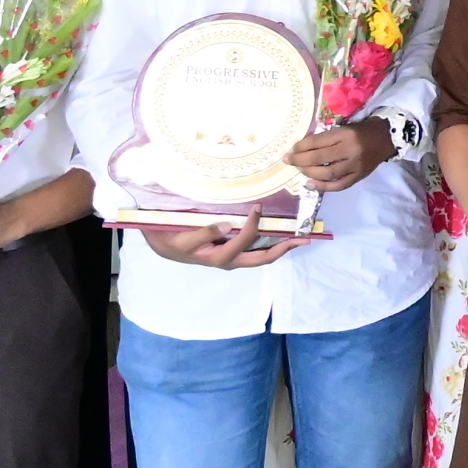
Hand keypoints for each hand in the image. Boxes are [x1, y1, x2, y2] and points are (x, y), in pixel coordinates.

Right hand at [142, 209, 301, 268]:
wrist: (162, 246)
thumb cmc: (170, 241)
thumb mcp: (182, 238)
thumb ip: (204, 233)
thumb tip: (229, 226)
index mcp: (219, 257)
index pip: (244, 241)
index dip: (254, 225)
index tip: (259, 207)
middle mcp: (230, 260)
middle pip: (263, 257)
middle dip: (285, 248)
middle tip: (305, 239)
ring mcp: (232, 257)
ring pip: (261, 256)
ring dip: (281, 247)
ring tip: (300, 239)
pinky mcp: (231, 251)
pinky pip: (255, 250)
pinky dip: (270, 243)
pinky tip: (281, 236)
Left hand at [290, 120, 389, 194]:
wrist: (386, 138)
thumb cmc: (362, 130)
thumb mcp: (344, 128)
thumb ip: (326, 138)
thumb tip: (302, 149)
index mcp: (345, 134)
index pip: (317, 142)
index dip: (300, 147)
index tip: (290, 150)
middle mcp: (351, 150)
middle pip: (320, 158)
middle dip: (300, 160)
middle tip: (288, 161)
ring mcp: (356, 165)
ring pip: (328, 173)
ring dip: (309, 173)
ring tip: (300, 170)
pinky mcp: (360, 176)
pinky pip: (339, 185)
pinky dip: (323, 187)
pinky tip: (310, 184)